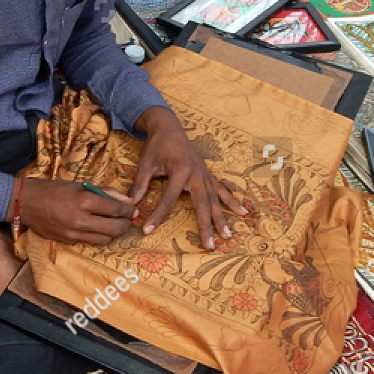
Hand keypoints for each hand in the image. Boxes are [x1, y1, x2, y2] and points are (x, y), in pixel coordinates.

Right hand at [19, 179, 134, 245]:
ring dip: (113, 232)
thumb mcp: (80, 185)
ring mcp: (73, 233)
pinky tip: (95, 227)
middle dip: (125, 225)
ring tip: (114, 224)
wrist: (26, 203)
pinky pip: (89, 241)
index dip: (128, 211)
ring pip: (104, 239)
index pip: (115, 210)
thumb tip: (127, 201)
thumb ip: (105, 192)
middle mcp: (80, 220)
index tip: (132, 209)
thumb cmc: (53, 189)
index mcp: (84, 201)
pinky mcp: (67, 241)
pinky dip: (97, 235)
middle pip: (114, 229)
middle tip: (128, 220)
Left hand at [131, 106, 246, 248]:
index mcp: (180, 171)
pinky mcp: (208, 175)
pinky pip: (222, 190)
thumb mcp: (145, 164)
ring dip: (222, 219)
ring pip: (215, 200)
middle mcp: (196, 175)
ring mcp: (205, 175)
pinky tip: (242, 213)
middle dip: (206, 226)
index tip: (147, 230)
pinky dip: (232, 202)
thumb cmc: (156, 146)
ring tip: (228, 236)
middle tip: (208, 246)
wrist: (169, 128)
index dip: (157, 215)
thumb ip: (139, 184)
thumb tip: (130, 204)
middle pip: (202, 205)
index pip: (168, 199)